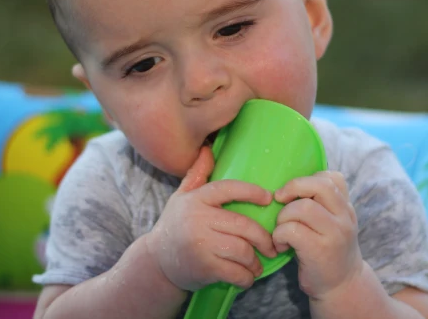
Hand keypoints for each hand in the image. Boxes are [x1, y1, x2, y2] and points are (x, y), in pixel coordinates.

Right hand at [145, 147, 277, 290]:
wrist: (156, 262)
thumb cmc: (174, 225)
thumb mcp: (180, 197)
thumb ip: (196, 175)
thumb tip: (207, 150)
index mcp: (196, 199)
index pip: (228, 189)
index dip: (251, 192)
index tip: (268, 198)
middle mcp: (198, 219)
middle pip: (243, 225)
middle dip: (263, 238)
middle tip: (271, 246)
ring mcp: (201, 244)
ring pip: (243, 250)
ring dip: (256, 261)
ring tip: (258, 264)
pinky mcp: (204, 267)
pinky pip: (236, 272)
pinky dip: (247, 278)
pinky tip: (248, 278)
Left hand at [272, 171, 363, 299]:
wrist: (341, 288)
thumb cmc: (328, 252)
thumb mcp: (333, 224)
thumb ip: (322, 204)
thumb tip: (289, 185)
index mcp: (346, 208)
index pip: (332, 178)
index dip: (308, 179)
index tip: (295, 193)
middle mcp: (345, 218)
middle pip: (319, 186)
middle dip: (293, 188)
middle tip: (280, 199)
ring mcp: (335, 234)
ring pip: (302, 207)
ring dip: (283, 216)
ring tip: (281, 230)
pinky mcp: (319, 250)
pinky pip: (291, 230)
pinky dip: (279, 235)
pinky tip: (282, 245)